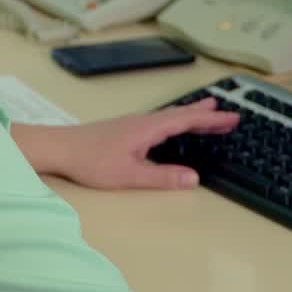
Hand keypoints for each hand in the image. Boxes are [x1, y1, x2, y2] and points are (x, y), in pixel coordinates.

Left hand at [11, 97, 238, 190]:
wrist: (59, 148)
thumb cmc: (91, 161)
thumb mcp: (130, 175)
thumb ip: (162, 177)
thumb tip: (194, 178)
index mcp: (147, 128)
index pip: (186, 120)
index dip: (210, 119)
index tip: (233, 117)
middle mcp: (142, 121)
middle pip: (180, 114)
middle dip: (206, 114)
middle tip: (230, 114)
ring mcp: (133, 124)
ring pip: (169, 116)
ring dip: (191, 115)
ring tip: (209, 112)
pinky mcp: (125, 130)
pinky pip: (160, 121)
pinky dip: (176, 121)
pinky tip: (174, 128)